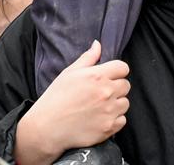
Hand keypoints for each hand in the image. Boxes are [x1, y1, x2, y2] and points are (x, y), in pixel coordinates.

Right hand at [16, 41, 129, 164]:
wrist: (47, 127)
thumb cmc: (56, 97)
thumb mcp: (69, 73)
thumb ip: (88, 58)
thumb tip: (98, 44)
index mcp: (97, 76)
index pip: (123, 68)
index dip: (117, 71)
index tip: (110, 76)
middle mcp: (106, 92)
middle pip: (126, 85)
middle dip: (116, 87)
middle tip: (102, 92)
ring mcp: (109, 111)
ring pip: (125, 103)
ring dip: (116, 104)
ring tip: (100, 106)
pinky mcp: (108, 128)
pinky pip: (122, 120)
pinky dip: (115, 120)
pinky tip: (101, 118)